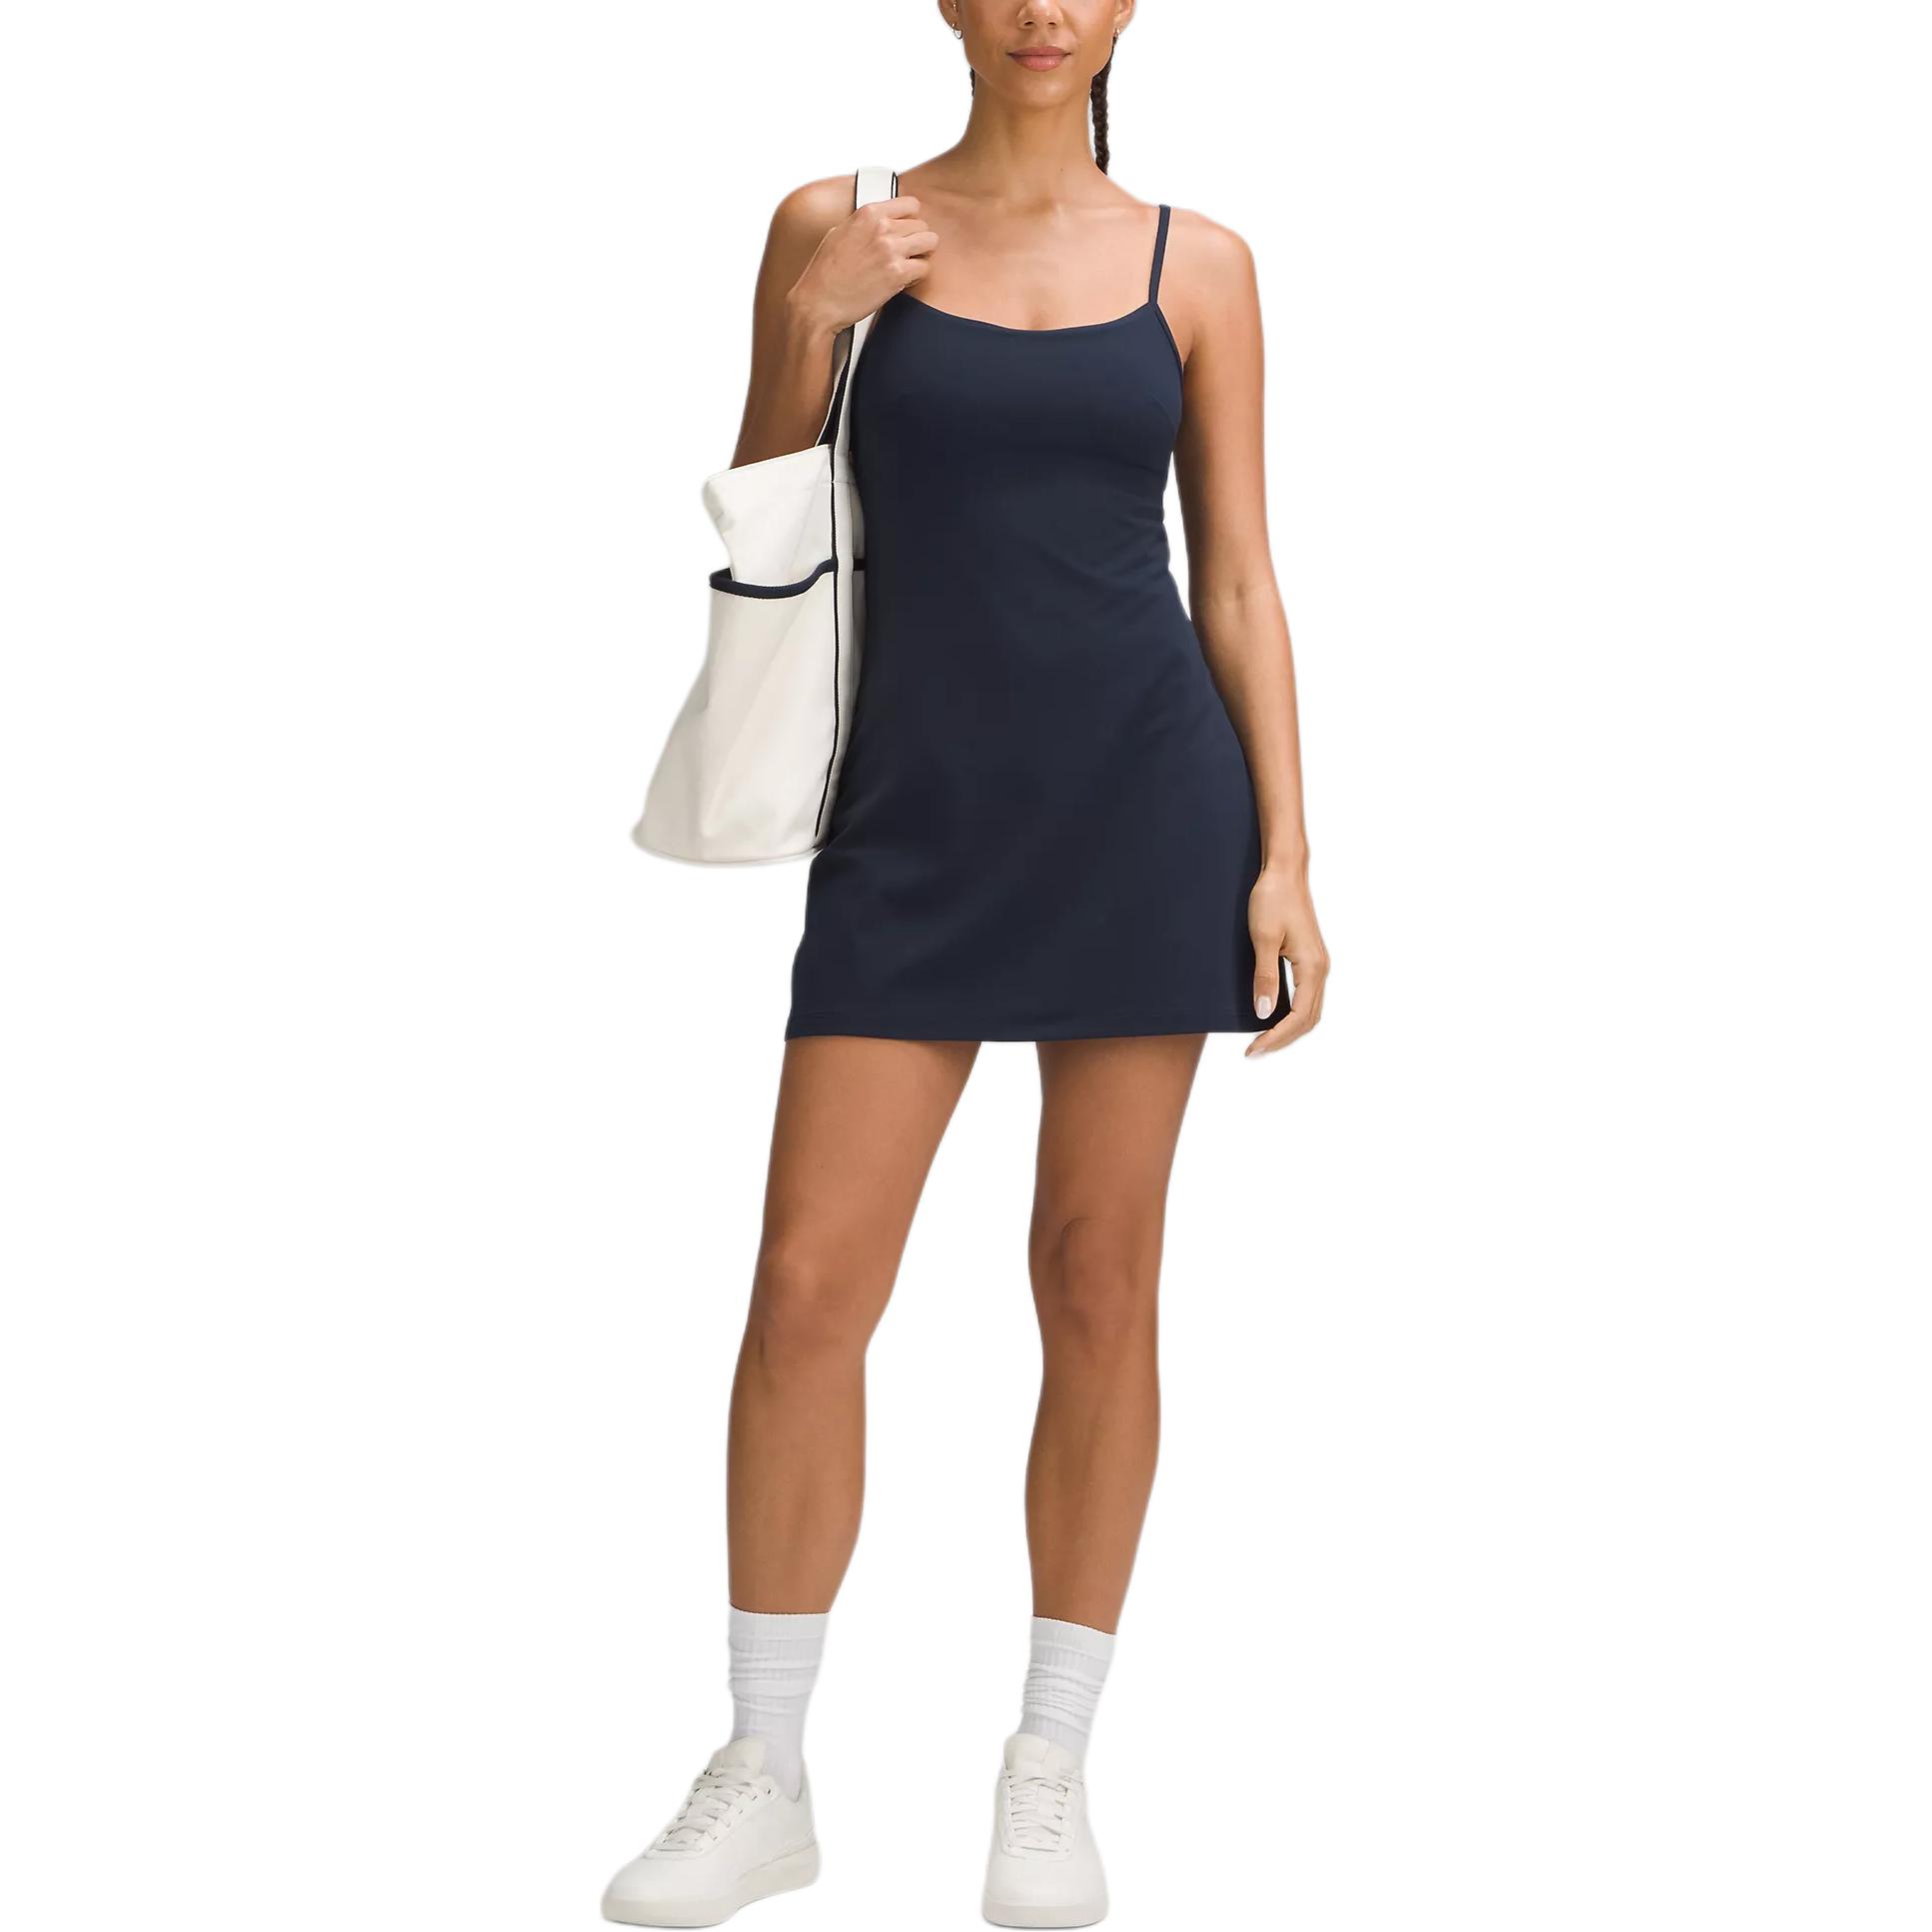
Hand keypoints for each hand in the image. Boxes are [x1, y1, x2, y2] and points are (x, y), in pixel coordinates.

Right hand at [787, 196, 938, 336]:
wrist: (819, 302)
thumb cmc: (824, 272)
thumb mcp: (839, 232)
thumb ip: (864, 223)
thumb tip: (879, 222)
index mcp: (868, 213)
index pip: (909, 204)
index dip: (911, 219)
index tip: (908, 229)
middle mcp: (882, 227)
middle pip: (922, 225)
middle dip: (917, 240)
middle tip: (907, 253)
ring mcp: (891, 250)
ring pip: (930, 243)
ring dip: (922, 255)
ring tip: (909, 264)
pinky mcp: (897, 274)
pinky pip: (924, 268)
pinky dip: (917, 275)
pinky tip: (904, 279)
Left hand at [1243, 862, 1328, 1058]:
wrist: (1285, 872)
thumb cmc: (1273, 899)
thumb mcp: (1262, 939)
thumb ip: (1264, 977)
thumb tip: (1264, 1013)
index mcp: (1312, 967)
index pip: (1298, 1017)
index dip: (1276, 1037)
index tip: (1253, 1048)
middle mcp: (1320, 969)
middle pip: (1308, 1020)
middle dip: (1283, 1039)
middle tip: (1255, 1050)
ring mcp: (1317, 964)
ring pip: (1309, 1010)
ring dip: (1289, 1029)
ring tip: (1263, 1039)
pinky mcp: (1310, 958)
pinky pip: (1306, 996)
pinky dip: (1293, 1014)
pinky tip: (1274, 1016)